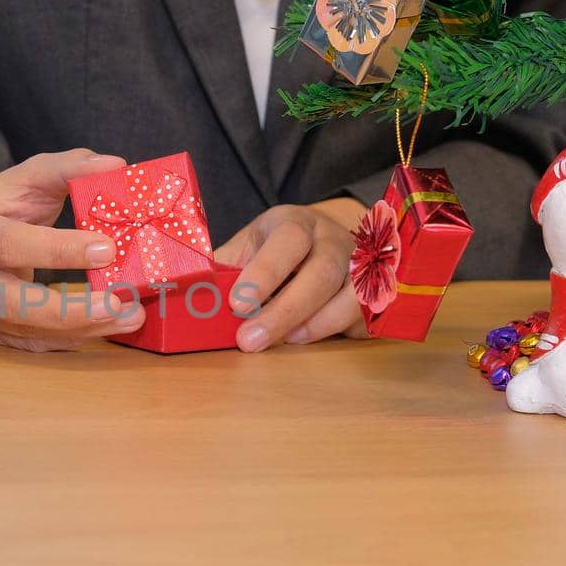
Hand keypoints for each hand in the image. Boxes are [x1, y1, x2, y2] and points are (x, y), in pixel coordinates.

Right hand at [0, 149, 146, 351]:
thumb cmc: (2, 203)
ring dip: (79, 328)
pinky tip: (100, 329)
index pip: (7, 243)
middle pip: (10, 301)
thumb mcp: (29, 176)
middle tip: (122, 305)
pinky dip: (66, 340)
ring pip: (21, 328)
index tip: (108, 250)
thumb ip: (69, 168)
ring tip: (128, 317)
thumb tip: (114, 166)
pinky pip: (25, 343)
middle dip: (71, 309)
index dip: (57, 250)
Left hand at [214, 199, 370, 351]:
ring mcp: (361, 265)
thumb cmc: (275, 252)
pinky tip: (316, 339)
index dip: (264, 273)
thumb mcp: (247, 249)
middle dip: (284, 312)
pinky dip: (342, 332)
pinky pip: (368, 316)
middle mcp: (332, 240)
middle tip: (250, 341)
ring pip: (352, 296)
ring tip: (289, 341)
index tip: (238, 305)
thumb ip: (222, 271)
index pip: (287, 240)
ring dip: (318, 325)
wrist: (327, 241)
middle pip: (320, 274)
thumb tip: (188, 296)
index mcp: (294, 224)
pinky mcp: (376, 293)